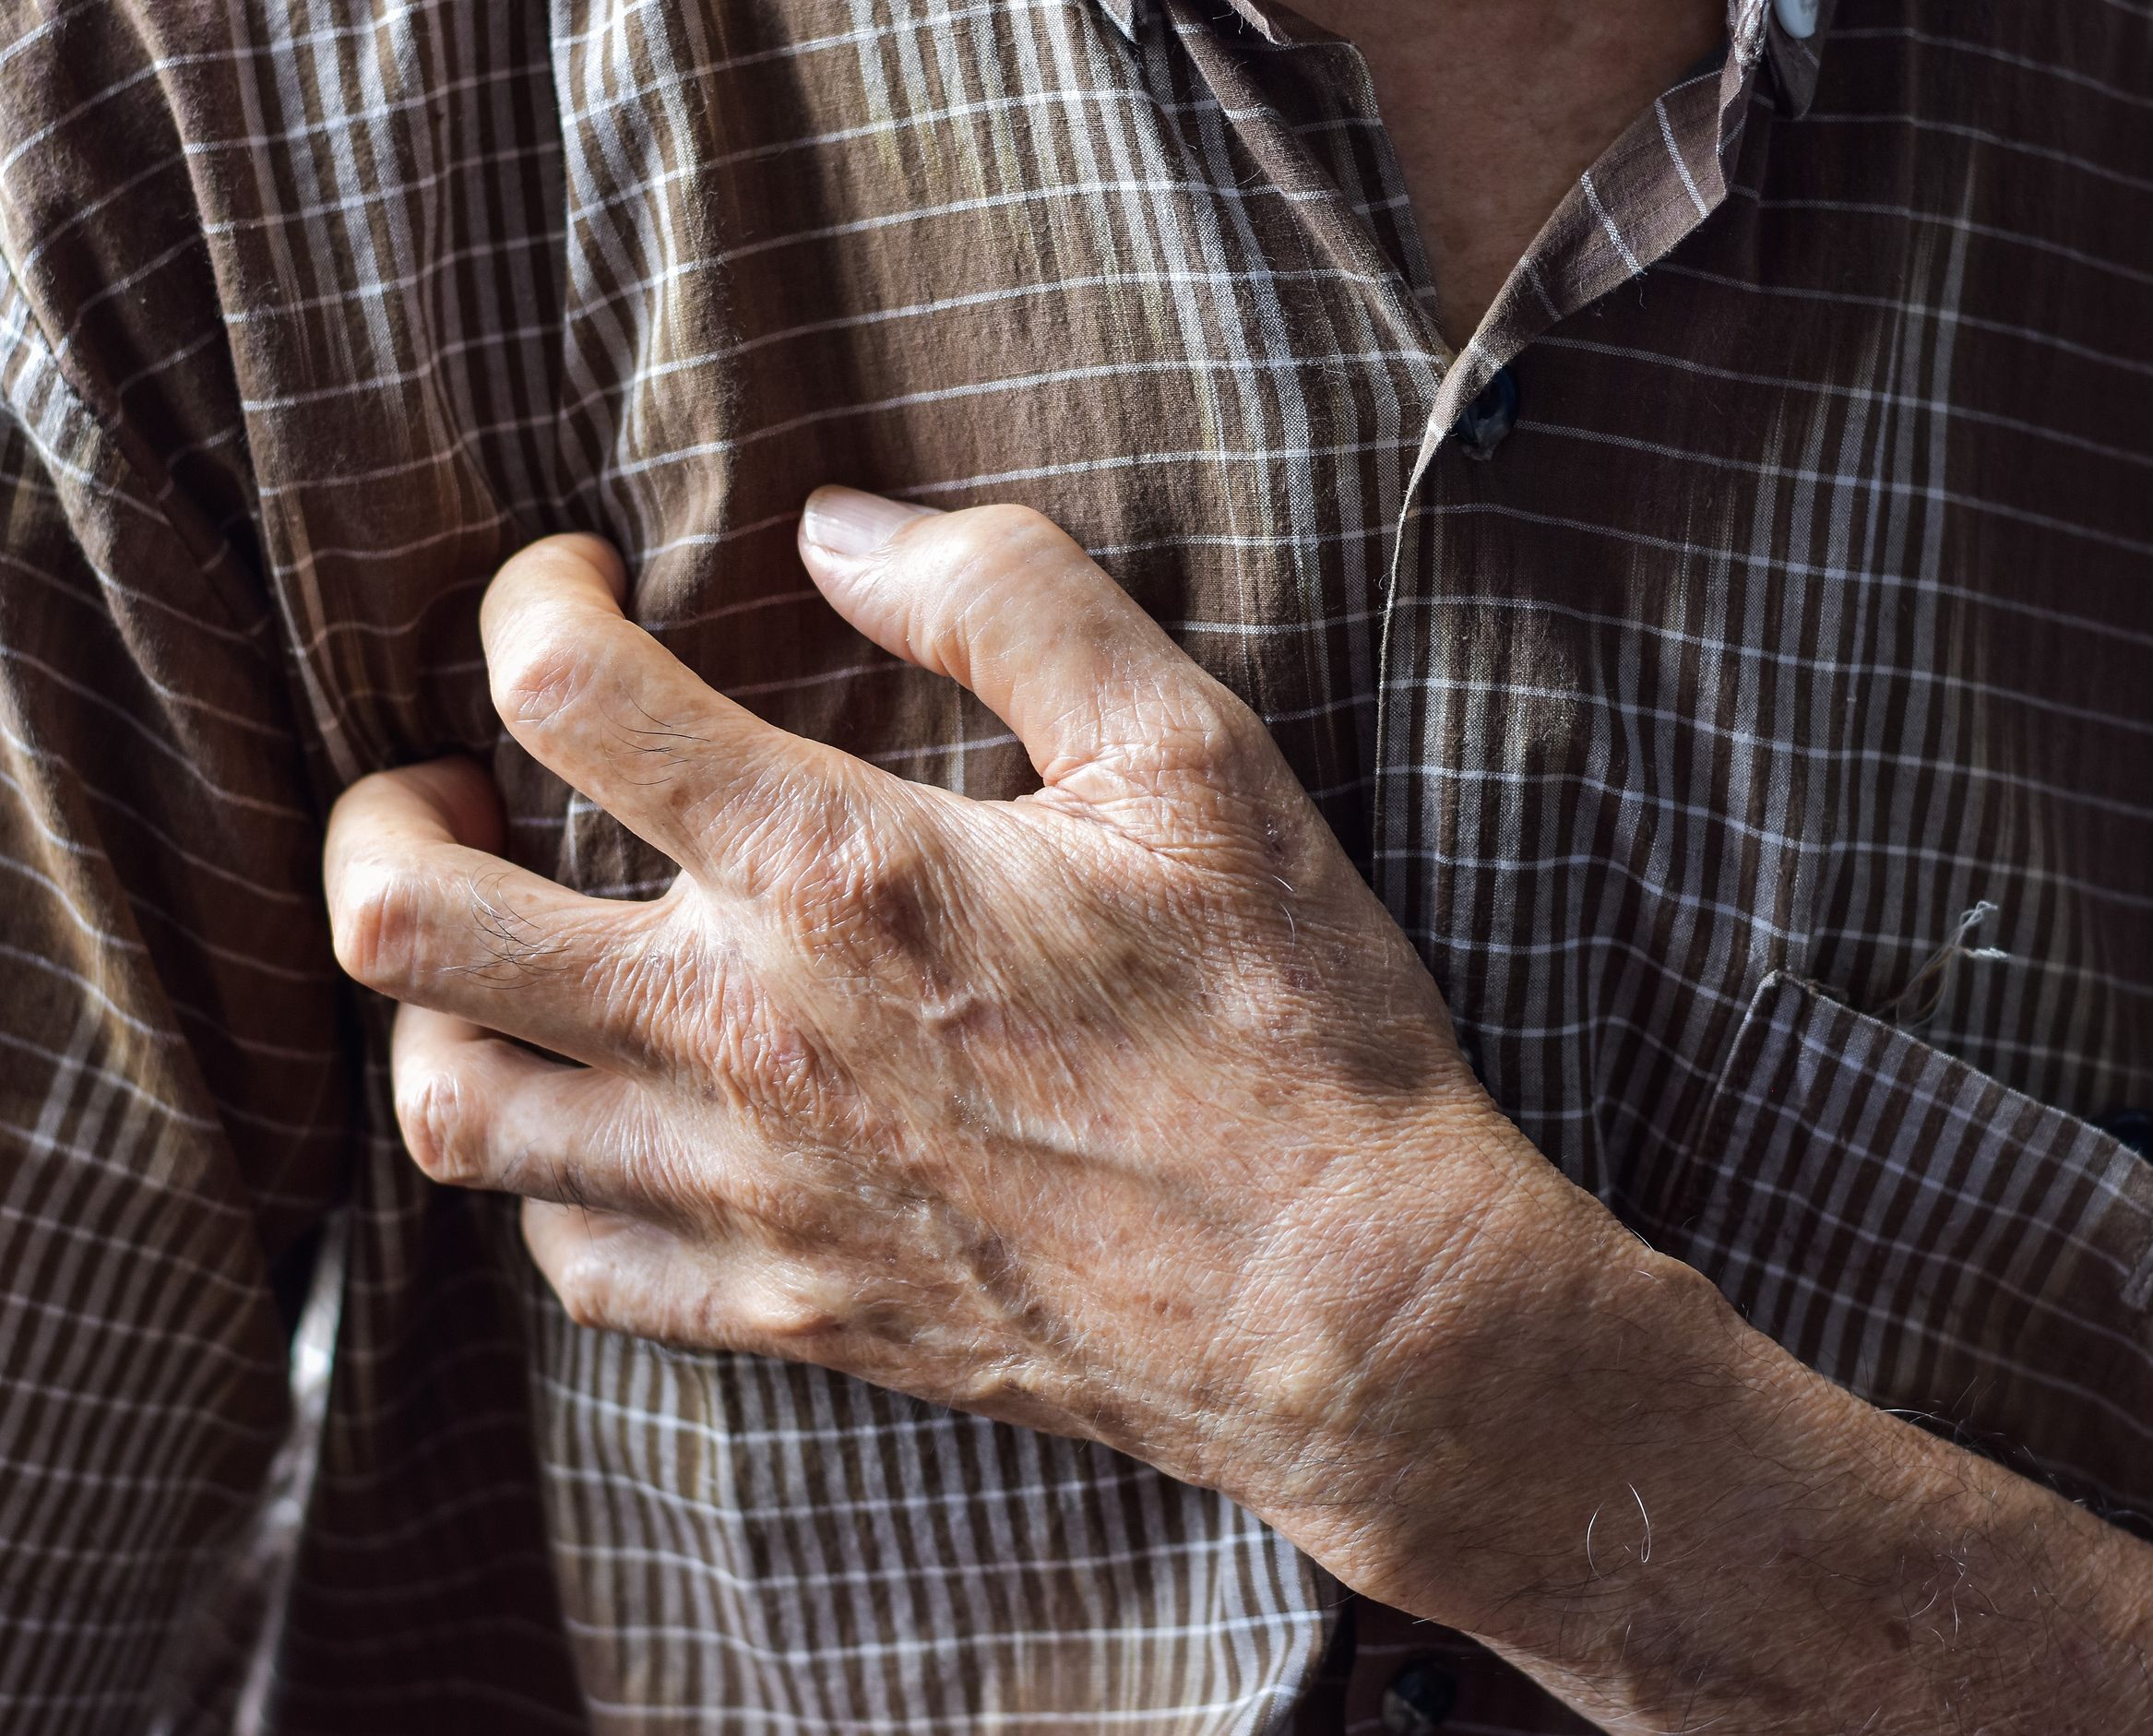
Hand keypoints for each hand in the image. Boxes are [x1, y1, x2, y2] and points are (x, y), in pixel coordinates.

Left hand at [320, 491, 1603, 1576]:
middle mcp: (744, 1034)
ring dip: (429, 1008)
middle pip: (414, 923)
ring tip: (482, 955)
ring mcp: (749, 1192)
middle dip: (377, 818)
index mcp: (837, 871)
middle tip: (434, 778)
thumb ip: (1013, 601)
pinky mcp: (789, 1311)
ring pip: (455, 1112)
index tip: (577, 583)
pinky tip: (609, 1127)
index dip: (530, 600)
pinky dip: (551, 1181)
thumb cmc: (1287, 1024)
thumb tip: (842, 526)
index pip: (566, 693)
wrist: (1345, 1307)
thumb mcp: (1195, 757)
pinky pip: (575, 1262)